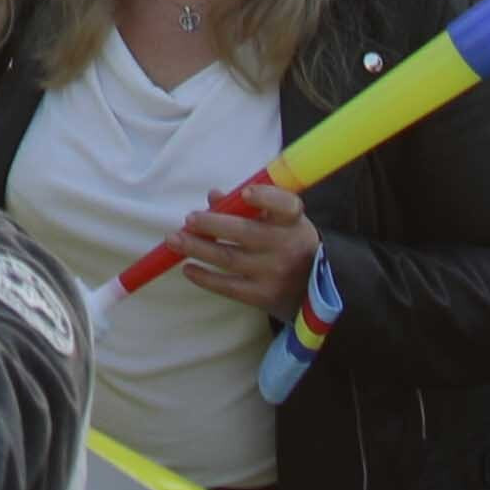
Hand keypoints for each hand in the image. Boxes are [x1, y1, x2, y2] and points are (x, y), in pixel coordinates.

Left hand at [168, 174, 324, 316]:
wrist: (314, 291)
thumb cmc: (289, 243)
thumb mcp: (280, 221)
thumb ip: (250, 206)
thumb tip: (214, 197)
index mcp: (293, 222)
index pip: (286, 206)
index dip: (266, 198)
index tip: (245, 193)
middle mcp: (287, 246)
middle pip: (246, 232)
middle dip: (212, 224)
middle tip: (189, 219)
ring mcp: (275, 273)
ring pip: (229, 258)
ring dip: (198, 247)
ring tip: (174, 239)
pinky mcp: (264, 296)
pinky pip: (228, 286)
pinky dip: (205, 277)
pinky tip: (188, 268)